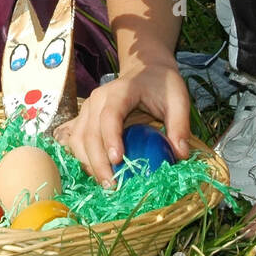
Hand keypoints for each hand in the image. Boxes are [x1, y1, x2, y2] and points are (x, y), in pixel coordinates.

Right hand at [55, 58, 193, 185]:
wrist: (144, 69)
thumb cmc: (161, 84)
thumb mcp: (177, 99)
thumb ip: (180, 125)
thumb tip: (180, 155)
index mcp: (121, 91)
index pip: (110, 116)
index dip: (111, 138)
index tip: (118, 161)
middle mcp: (98, 99)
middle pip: (89, 133)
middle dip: (97, 163)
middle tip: (112, 186)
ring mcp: (88, 109)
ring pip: (77, 140)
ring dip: (88, 164)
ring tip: (105, 184)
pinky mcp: (84, 119)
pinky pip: (76, 141)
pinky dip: (83, 159)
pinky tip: (97, 174)